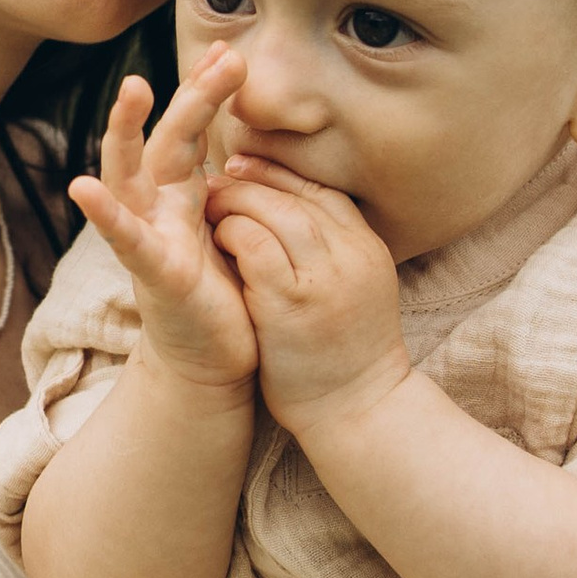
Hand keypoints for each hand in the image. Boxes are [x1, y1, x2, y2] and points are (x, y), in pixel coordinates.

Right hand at [70, 59, 259, 393]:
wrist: (210, 364)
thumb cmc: (222, 297)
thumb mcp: (232, 232)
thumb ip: (232, 191)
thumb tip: (252, 148)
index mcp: (182, 196)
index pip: (192, 132)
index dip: (205, 91)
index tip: (228, 48)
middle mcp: (158, 208)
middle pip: (168, 139)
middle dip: (189, 95)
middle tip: (223, 51)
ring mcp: (148, 237)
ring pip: (136, 173)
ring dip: (130, 130)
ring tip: (132, 87)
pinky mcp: (152, 274)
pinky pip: (125, 239)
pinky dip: (104, 214)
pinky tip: (82, 187)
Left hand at [206, 162, 408, 431]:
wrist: (358, 410)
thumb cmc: (342, 354)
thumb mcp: (353, 290)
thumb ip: (328, 251)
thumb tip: (285, 213)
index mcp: (367, 249)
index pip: (322, 191)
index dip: (278, 175)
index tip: (244, 167)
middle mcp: (352, 256)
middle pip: (296, 196)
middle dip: (251, 183)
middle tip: (215, 181)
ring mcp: (323, 279)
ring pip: (276, 213)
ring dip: (236, 204)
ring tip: (209, 207)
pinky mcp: (291, 303)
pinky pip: (256, 246)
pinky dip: (232, 234)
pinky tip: (216, 238)